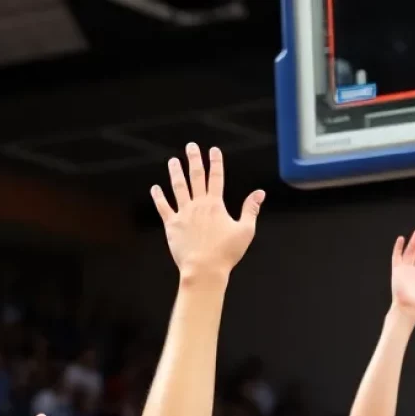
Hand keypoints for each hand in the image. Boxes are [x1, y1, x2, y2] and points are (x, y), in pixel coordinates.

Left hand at [151, 144, 263, 280]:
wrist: (204, 269)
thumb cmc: (226, 253)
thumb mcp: (245, 231)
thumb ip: (251, 210)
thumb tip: (259, 194)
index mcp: (215, 205)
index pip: (216, 177)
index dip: (216, 162)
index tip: (213, 150)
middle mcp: (198, 205)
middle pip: (196, 176)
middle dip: (194, 159)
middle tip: (191, 146)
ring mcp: (183, 214)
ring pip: (178, 188)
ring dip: (175, 173)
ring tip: (173, 161)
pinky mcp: (172, 225)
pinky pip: (163, 207)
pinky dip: (158, 197)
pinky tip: (155, 188)